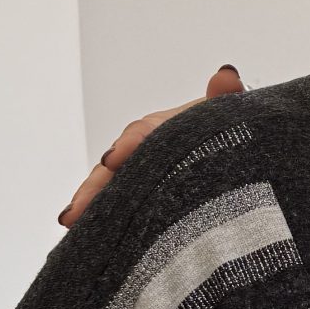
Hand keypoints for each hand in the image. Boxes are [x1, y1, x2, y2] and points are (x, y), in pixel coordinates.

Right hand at [58, 67, 244, 226]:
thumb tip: (226, 75)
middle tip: (77, 207)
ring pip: (110, 186)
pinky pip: (118, 205)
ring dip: (89, 201)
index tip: (115, 158)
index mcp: (166, 126)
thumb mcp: (229, 112)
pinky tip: (81, 232)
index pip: (145, 132)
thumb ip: (226, 97)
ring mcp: (142, 172)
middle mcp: (146, 148)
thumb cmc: (230, 128)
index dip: (130, 144)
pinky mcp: (144, 196)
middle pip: (116, 163)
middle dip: (95, 184)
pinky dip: (100, 217)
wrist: (239, 149)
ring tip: (70, 221)